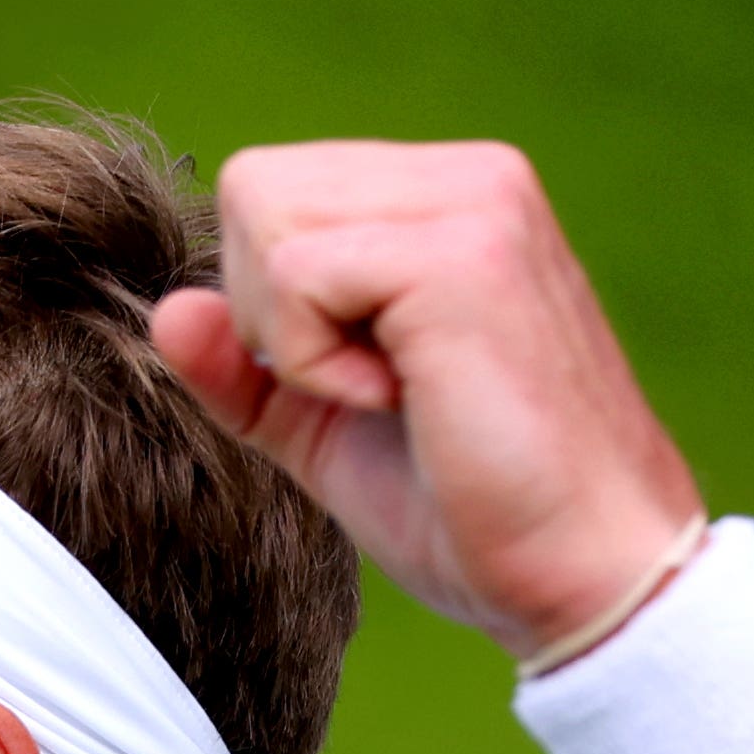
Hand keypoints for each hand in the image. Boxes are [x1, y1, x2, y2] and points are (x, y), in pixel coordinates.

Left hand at [150, 143, 703, 664]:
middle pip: (255, 188)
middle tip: (375, 392)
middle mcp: (471, 177)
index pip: (274, 194)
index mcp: (449, 200)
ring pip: (265, 217)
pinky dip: (315, 363)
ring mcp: (474, 202)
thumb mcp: (328, 431)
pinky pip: (294, 274)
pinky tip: (403, 400)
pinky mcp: (461, 253)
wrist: (586, 576)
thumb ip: (246, 368)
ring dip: (295, 339)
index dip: (273, 309)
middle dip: (272, 317)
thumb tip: (167, 309)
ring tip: (396, 394)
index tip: (364, 385)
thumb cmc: (475, 513)